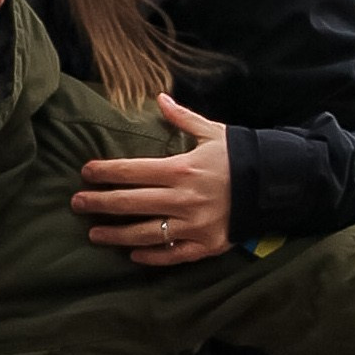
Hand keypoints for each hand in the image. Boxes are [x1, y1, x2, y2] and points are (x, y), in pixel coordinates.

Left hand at [73, 94, 234, 262]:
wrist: (277, 185)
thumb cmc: (240, 156)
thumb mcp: (213, 132)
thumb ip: (182, 118)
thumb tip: (160, 98)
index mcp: (183, 169)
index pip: (133, 171)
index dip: (106, 172)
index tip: (85, 173)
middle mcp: (185, 199)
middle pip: (132, 203)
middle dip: (100, 203)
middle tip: (76, 204)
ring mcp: (195, 226)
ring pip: (146, 234)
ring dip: (117, 235)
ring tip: (94, 234)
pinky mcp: (207, 246)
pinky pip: (173, 255)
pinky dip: (152, 256)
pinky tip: (133, 255)